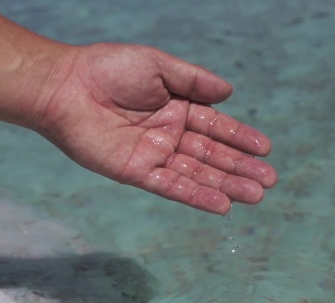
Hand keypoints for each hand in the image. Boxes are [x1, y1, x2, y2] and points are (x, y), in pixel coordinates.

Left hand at [35, 43, 276, 214]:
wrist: (65, 87)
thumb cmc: (108, 69)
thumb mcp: (158, 65)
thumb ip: (193, 80)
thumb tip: (230, 92)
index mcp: (177, 107)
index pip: (216, 126)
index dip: (240, 137)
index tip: (266, 148)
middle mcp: (169, 134)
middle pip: (211, 154)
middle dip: (240, 167)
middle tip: (268, 181)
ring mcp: (154, 155)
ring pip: (197, 173)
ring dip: (226, 185)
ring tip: (255, 195)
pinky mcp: (136, 172)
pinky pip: (171, 186)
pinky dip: (195, 196)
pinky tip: (221, 205)